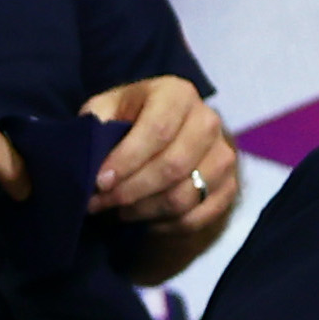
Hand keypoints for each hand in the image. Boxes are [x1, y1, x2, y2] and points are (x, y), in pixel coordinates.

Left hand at [85, 77, 234, 233]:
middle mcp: (207, 121)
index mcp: (177, 94)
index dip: (127, 160)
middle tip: (99, 202)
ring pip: (184, 196)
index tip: (100, 182)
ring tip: (117, 210)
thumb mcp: (106, 109)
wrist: (164, 129)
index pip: (158, 130)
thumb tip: (89, 161)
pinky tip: (143, 219)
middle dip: (130, 191)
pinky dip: (165, 225)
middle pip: (173, 166)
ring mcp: (224, 155)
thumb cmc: (127, 118)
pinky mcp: (229, 186)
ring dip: (144, 211)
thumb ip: (95, 127)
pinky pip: (197, 217)